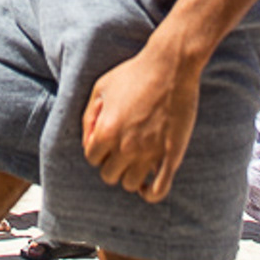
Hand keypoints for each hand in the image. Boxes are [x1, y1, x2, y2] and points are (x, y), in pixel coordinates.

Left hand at [80, 43, 200, 202]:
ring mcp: (149, 153)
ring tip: (137, 164)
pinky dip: (151, 194)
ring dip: (131, 177)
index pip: (92, 158)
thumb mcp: (101, 87)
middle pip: (109, 175)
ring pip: (131, 184)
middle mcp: (125, 147)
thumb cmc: (134, 73)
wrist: (171, 66)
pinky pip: (159, 190)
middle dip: (114, 165)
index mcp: (105, 131)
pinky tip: (150, 187)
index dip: (99, 151)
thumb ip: (89, 116)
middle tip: (123, 152)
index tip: (109, 143)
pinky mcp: (171, 155)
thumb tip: (88, 139)